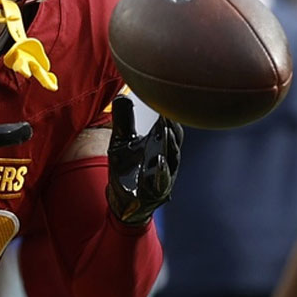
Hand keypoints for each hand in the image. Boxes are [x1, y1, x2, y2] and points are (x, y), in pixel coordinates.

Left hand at [105, 96, 182, 225]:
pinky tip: (160, 160)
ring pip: (171, 158)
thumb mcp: (121, 142)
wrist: (121, 200)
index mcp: (159, 144)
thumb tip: (122, 96)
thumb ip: (123, 120)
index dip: (167, 114)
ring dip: (169, 144)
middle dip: (172, 126)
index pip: (168, 127)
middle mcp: (166, 158)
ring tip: (165, 130)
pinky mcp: (158, 191)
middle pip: (174, 140)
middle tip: (166, 112)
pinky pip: (162, 180)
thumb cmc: (126, 168)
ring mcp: (164, 175)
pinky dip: (162, 170)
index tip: (165, 99)